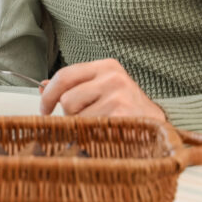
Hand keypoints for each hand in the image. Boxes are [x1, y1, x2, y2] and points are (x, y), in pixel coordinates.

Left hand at [39, 59, 165, 120]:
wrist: (158, 127)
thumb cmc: (127, 108)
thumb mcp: (102, 89)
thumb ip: (75, 86)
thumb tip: (42, 87)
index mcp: (106, 66)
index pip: (65, 75)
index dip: (48, 94)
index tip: (44, 108)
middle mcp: (113, 78)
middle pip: (67, 98)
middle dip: (69, 113)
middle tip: (83, 118)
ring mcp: (118, 97)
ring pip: (76, 115)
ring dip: (81, 125)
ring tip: (100, 124)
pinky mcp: (120, 116)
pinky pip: (88, 128)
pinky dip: (91, 134)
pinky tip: (105, 132)